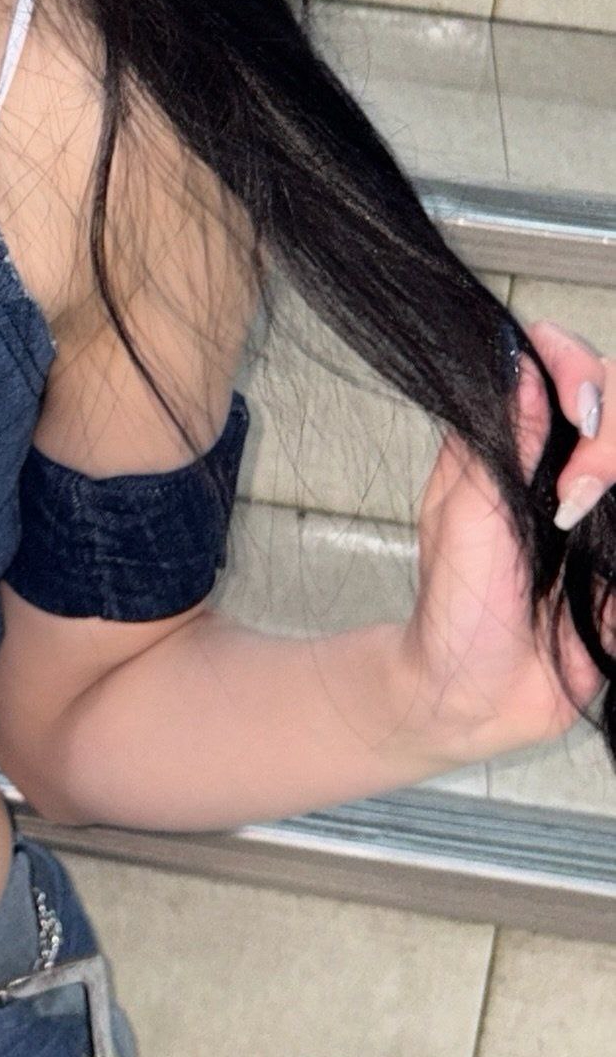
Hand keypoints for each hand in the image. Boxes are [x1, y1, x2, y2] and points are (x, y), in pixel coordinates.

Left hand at [400, 316, 614, 761]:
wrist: (478, 694)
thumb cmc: (456, 602)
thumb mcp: (464, 513)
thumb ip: (500, 442)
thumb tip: (520, 363)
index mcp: (516, 440)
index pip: (561, 363)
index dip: (575, 365)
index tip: (573, 407)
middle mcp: (567, 463)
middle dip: (609, 427)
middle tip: (578, 487)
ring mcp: (606, 507)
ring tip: (581, 513)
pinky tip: (607, 568)